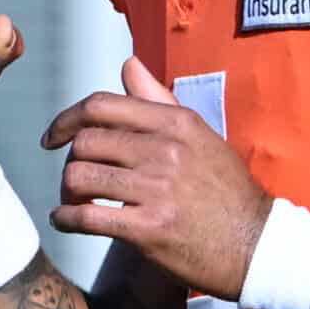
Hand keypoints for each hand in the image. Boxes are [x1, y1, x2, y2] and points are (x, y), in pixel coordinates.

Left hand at [42, 56, 273, 299]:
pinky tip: (65, 221)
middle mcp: (164, 150)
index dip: (66, 119)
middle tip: (76, 179)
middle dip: (70, 161)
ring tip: (73, 201)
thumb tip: (128, 64)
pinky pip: (87, 217)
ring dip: (67, 192)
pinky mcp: (148, 229)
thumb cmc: (226, 190)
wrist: (255, 244)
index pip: (101, 106)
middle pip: (85, 142)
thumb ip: (159, 99)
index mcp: (175, 123)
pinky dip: (65, 219)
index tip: (53, 137)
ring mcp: (156, 189)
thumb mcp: (200, 134)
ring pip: (80, 177)